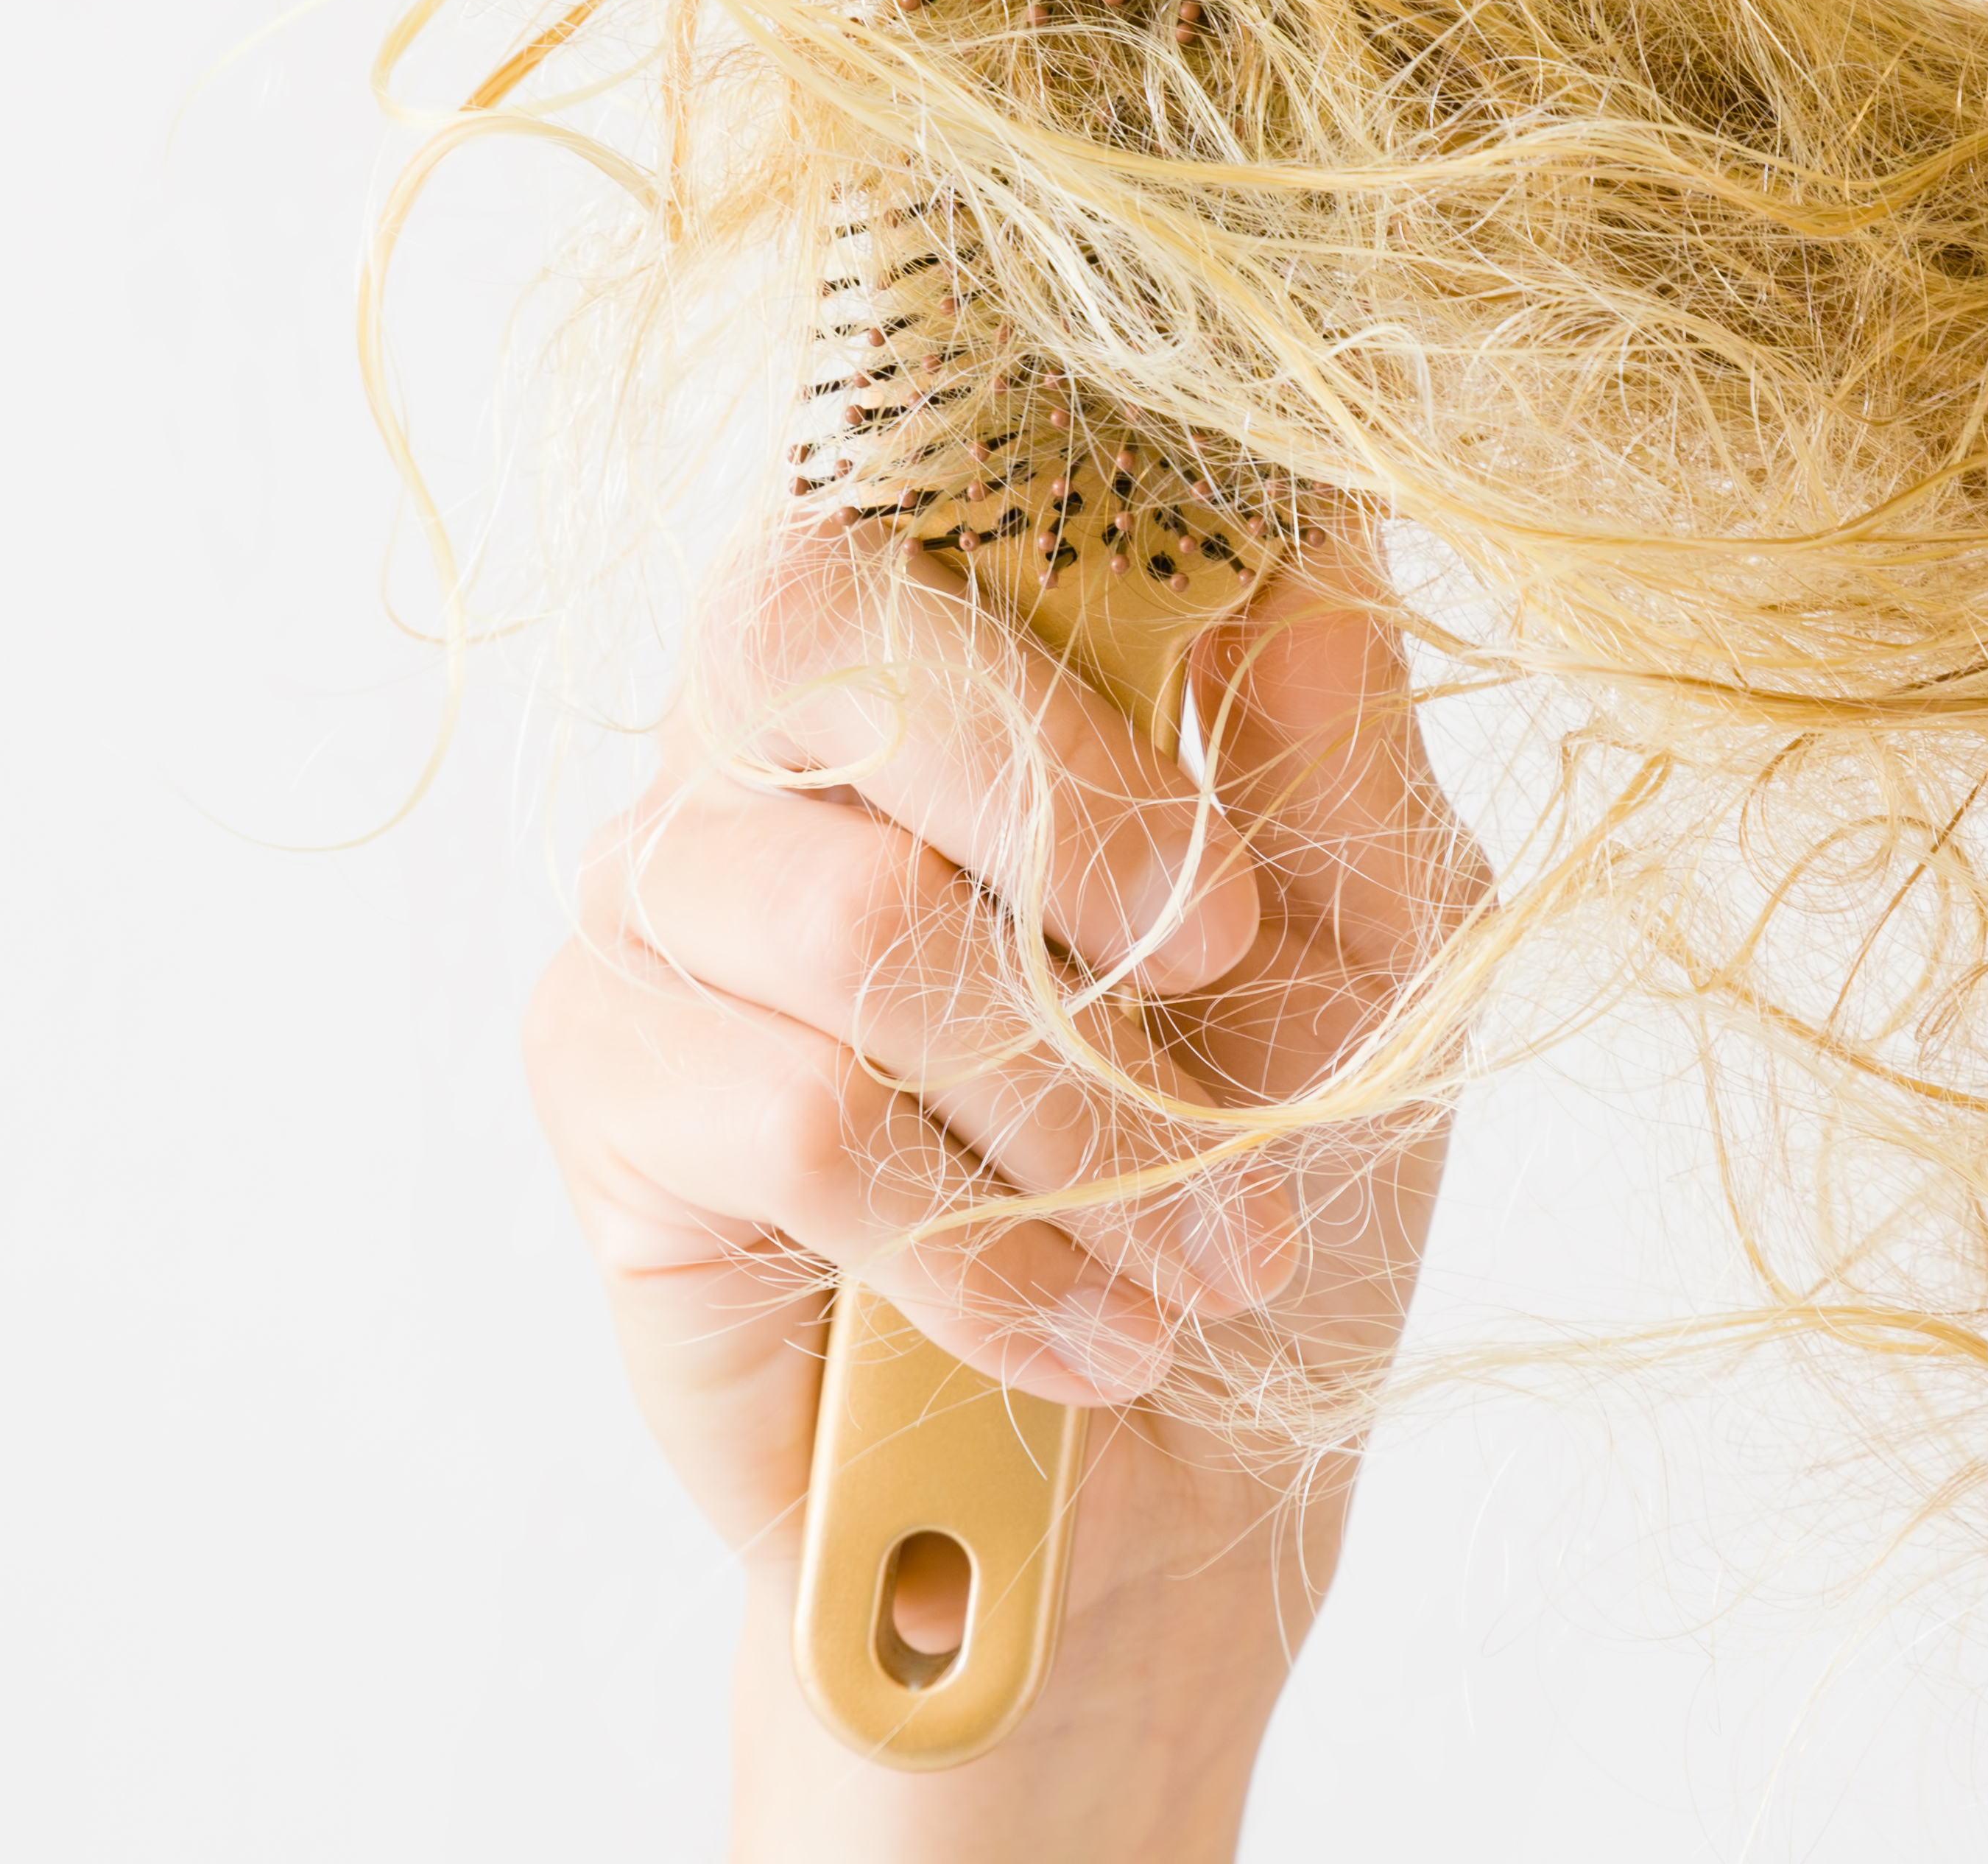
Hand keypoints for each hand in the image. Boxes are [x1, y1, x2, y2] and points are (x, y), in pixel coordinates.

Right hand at [525, 524, 1482, 1863]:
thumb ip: (1337, 758)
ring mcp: (659, 909)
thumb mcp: (1375, 967)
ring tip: (1196, 1241)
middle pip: (806, 622)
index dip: (1082, 597)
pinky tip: (1083, 1329)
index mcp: (944, 662)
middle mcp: (765, 749)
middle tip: (1223, 972)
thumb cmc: (1253, 1187)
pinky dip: (980, 1238)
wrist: (1152, 1499)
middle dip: (1056, 803)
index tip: (1245, 812)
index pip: (926, 489)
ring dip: (1067, 1101)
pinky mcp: (612, 1099)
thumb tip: (1315, 561)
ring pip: (841, 912)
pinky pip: (792, 1116)